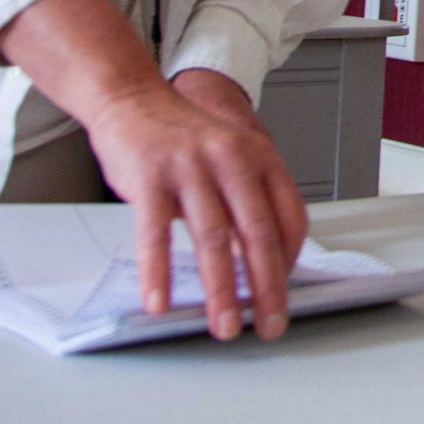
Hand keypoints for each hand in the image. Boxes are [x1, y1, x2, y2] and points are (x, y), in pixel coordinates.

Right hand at [80, 78, 309, 341]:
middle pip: (259, 233)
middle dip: (267, 287)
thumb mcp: (231, 156)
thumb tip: (263, 259)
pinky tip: (161, 300)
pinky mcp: (150, 177)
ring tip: (224, 325)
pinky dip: (159, 272)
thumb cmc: (183, 136)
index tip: (284, 292)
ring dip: (221, 290)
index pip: (291, 216)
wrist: (133, 98)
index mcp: (260, 156)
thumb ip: (249, 199)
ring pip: (213, 239)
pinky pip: (156, 233)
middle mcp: (232, 159)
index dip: (291, 260)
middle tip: (268, 325)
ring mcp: (191, 167)